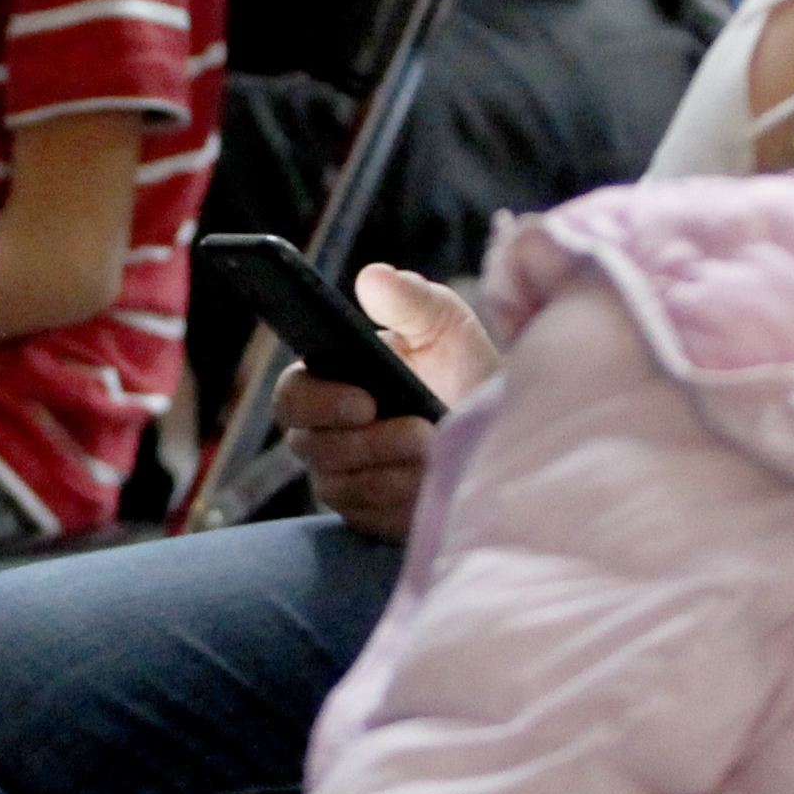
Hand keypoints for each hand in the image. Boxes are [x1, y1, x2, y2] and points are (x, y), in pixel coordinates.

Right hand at [274, 265, 495, 544]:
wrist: (502, 430)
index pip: (291, 396)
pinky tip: (432, 483)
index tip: (365, 402)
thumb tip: (372, 277)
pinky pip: (371, 516)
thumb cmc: (467, 371)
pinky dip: (405, 499)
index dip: (317, 402)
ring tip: (438, 450)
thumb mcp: (446, 325)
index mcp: (331, 381)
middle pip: (311, 447)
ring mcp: (343, 478)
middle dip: (369, 442)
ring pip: (344, 485)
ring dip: (397, 468)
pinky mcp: (366, 516)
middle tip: (418, 432)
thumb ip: (410, 300)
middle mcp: (326, 433)